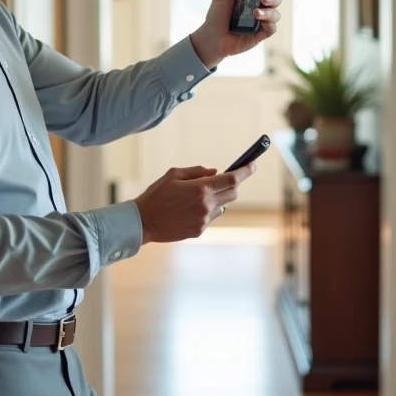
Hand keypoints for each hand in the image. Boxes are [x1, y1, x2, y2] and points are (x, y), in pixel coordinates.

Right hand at [134, 163, 257, 244]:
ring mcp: (204, 219)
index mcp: (200, 188)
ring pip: (223, 206)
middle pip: (233, 193)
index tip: (253, 165)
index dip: (245, 171)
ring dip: (217, 199)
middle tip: (222, 180)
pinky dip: (207, 211)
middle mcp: (206, 205)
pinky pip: (211, 217)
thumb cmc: (156, 195)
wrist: (143, 222)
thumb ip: (197, 172)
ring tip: (195, 198)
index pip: (232, 179)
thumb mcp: (173, 175)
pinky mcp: (199, 230)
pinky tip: (188, 210)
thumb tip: (216, 172)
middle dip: (232, 184)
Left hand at [189, 0, 285, 69]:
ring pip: (275, 14)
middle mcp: (259, 8)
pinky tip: (259, 20)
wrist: (211, 38)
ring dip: (269, 11)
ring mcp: (261, 22)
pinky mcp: (260, 34)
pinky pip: (272, 28)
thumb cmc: (216, 16)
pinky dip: (268, 23)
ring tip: (256, 12)